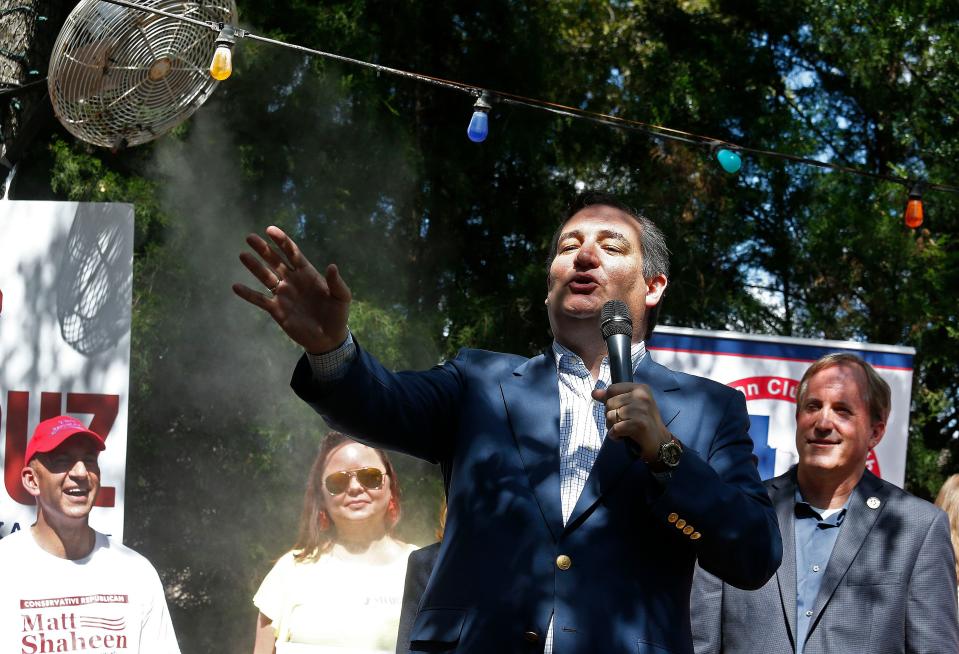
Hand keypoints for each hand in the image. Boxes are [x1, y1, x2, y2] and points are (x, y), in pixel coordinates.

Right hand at [233, 226, 350, 353]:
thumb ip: (336, 282)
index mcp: (307, 273)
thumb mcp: (342, 297)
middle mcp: (292, 280)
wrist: (329, 337)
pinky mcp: (277, 310)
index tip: (270, 230)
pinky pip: (260, 299)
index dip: (282, 241)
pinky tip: (236, 287)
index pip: (292, 253)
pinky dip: (248, 294)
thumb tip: (332, 266)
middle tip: (250, 237)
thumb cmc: (337, 314)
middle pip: (275, 261)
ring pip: (265, 276)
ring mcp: (283, 294)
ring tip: (242, 255)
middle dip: (263, 249)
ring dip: (254, 266)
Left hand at [592, 382, 671, 462]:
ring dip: (612, 427)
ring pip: (611, 416)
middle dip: (610, 416)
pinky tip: (622, 437)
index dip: (609, 401)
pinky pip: (615, 428)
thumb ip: (611, 397)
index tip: (619, 410)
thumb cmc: (642, 421)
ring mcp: (642, 409)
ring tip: (623, 430)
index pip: (612, 389)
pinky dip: (615, 435)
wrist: (659, 441)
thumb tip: (594, 393)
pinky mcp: (640, 424)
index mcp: (640, 388)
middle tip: (622, 423)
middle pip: (609, 403)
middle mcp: (642, 396)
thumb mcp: (629, 405)